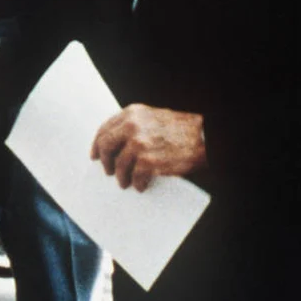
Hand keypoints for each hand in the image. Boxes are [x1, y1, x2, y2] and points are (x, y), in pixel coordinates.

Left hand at [90, 104, 205, 191]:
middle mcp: (132, 126)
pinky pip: (135, 177)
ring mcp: (139, 144)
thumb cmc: (182, 129)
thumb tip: (116, 143)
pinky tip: (140, 186)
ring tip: (124, 183)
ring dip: (121, 177)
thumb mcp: (153, 117)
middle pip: (105, 145)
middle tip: (107, 170)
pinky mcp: (148, 161)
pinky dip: (137, 184)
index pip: (105, 128)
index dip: (97, 143)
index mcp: (132, 113)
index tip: (95, 154)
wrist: (205, 137)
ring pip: (119, 165)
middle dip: (104, 160)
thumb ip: (134, 125)